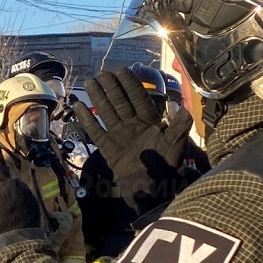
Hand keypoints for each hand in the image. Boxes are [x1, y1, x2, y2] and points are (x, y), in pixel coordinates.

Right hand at [75, 69, 193, 213]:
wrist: (151, 192)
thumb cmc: (166, 169)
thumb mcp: (175, 146)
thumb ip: (178, 127)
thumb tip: (183, 108)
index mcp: (150, 122)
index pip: (138, 98)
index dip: (130, 84)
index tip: (122, 70)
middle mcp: (133, 126)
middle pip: (120, 102)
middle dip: (112, 87)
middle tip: (101, 73)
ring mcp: (119, 137)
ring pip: (107, 113)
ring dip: (98, 98)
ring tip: (89, 83)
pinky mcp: (109, 150)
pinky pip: (96, 132)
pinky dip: (88, 121)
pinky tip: (79, 107)